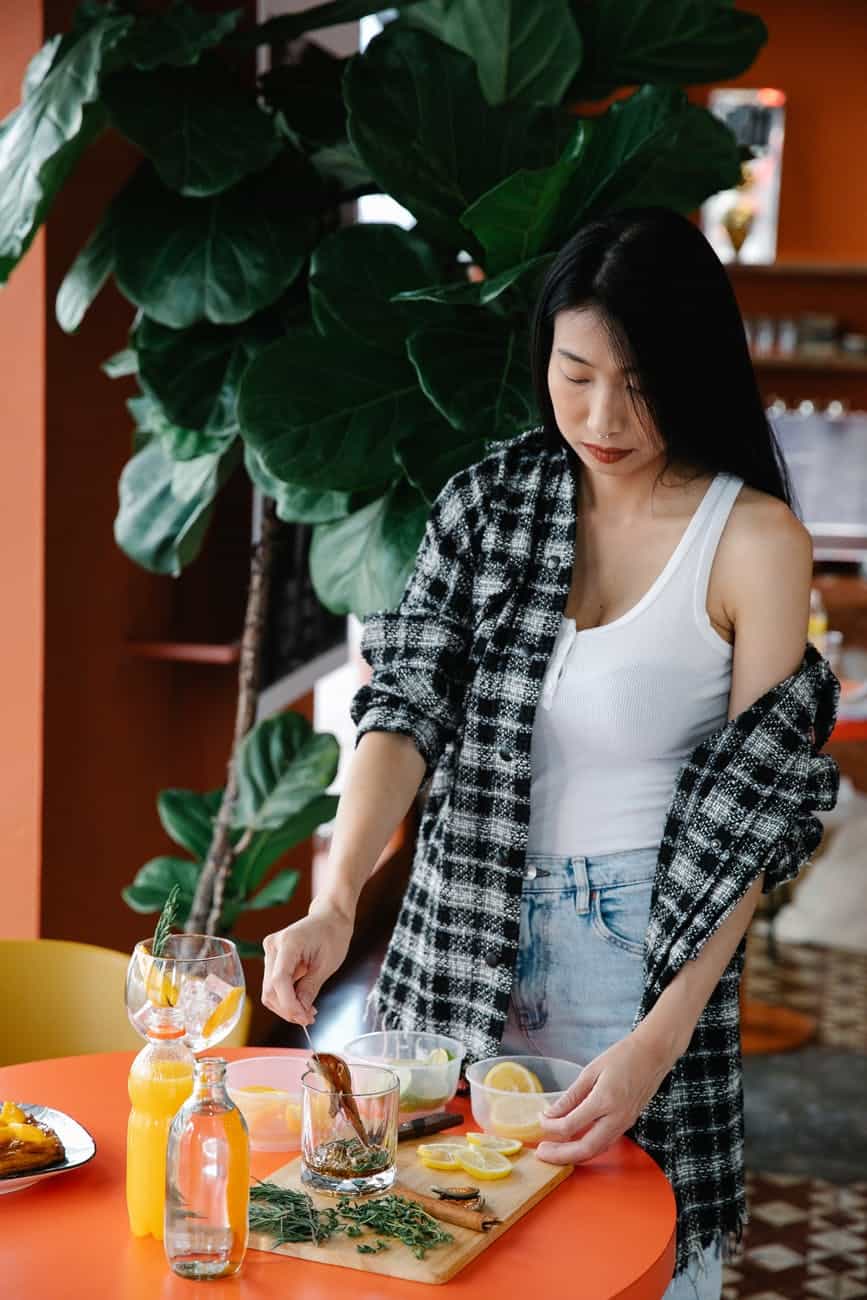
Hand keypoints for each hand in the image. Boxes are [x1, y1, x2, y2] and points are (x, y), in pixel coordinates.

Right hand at [262, 904, 353, 1025]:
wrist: (329, 917)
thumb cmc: (332, 934)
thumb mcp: (327, 964)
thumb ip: (310, 988)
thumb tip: (300, 1013)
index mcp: (288, 943)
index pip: (279, 981)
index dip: (289, 1004)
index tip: (304, 1018)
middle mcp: (273, 946)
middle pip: (270, 989)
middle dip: (288, 1009)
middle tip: (309, 1018)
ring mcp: (270, 951)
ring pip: (270, 990)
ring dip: (286, 1006)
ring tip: (307, 1011)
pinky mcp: (272, 957)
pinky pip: (274, 984)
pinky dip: (286, 997)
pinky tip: (301, 1001)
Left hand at [534, 1029, 674, 1164]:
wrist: (653, 1054)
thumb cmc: (622, 1056)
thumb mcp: (591, 1071)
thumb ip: (571, 1096)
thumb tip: (551, 1114)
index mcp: (605, 1100)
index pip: (571, 1124)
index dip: (551, 1126)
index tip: (540, 1120)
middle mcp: (617, 1118)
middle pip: (586, 1148)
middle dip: (561, 1155)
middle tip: (541, 1153)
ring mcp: (625, 1124)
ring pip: (597, 1150)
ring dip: (574, 1156)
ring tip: (554, 1153)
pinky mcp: (628, 1124)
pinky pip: (605, 1143)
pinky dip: (588, 1148)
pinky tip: (574, 1144)